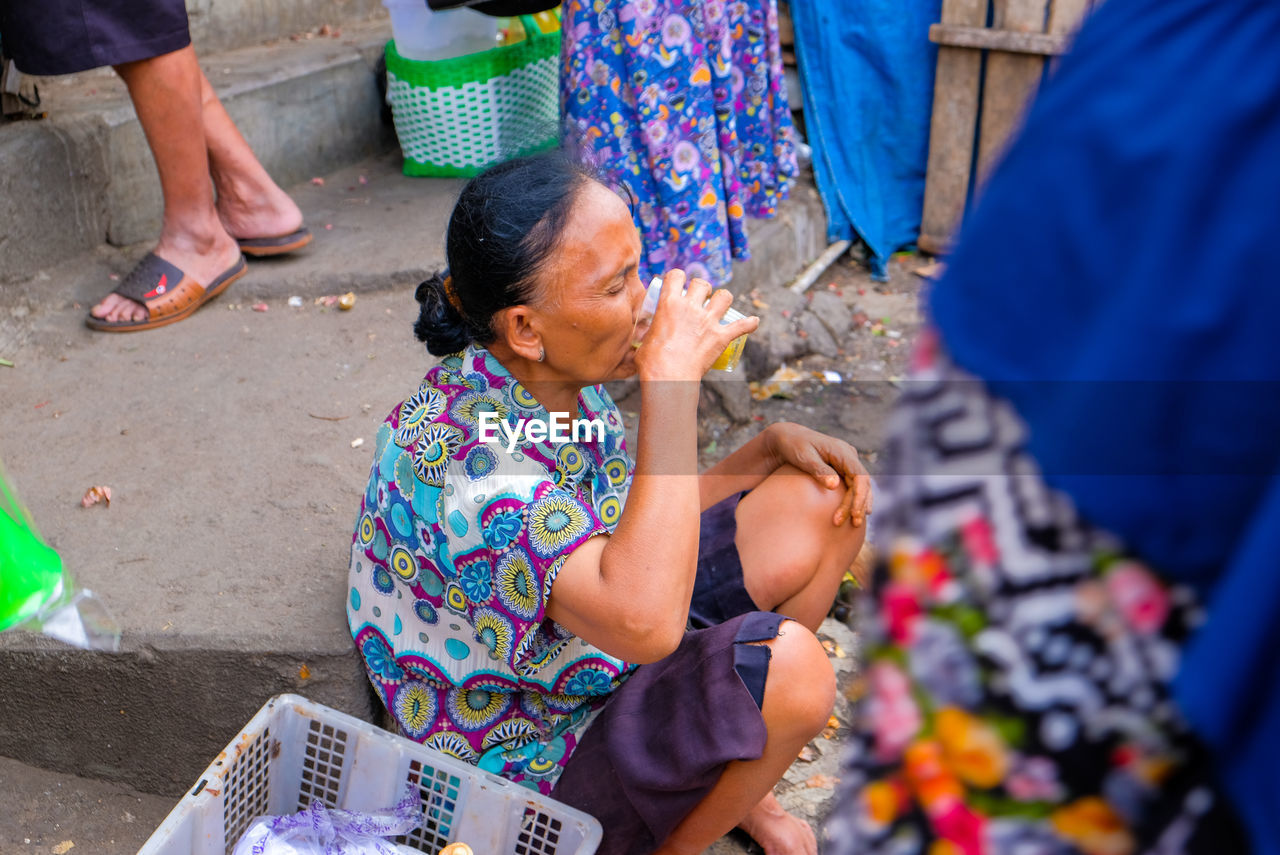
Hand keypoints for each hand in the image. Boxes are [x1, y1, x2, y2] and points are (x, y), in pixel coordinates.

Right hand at [633, 269, 758, 382]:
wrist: (668, 377)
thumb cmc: (651, 362)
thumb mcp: (644, 338)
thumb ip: (648, 331)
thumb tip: (644, 335)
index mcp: (669, 303)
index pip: (676, 275)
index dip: (678, 277)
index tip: (678, 284)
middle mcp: (691, 307)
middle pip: (702, 283)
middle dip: (702, 288)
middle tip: (699, 299)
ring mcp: (708, 321)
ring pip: (725, 296)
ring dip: (723, 299)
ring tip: (720, 306)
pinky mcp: (721, 337)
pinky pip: (742, 326)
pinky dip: (749, 323)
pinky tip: (753, 321)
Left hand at [766, 423, 872, 527]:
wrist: (786, 439)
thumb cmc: (793, 446)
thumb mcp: (803, 456)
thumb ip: (819, 470)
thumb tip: (835, 485)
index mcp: (842, 451)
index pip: (860, 475)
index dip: (860, 496)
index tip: (854, 513)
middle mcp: (849, 456)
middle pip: (862, 483)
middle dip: (858, 504)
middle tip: (851, 523)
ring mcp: (846, 463)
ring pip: (860, 486)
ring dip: (858, 504)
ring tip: (854, 524)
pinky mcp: (841, 470)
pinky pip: (852, 486)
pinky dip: (853, 500)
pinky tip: (851, 514)